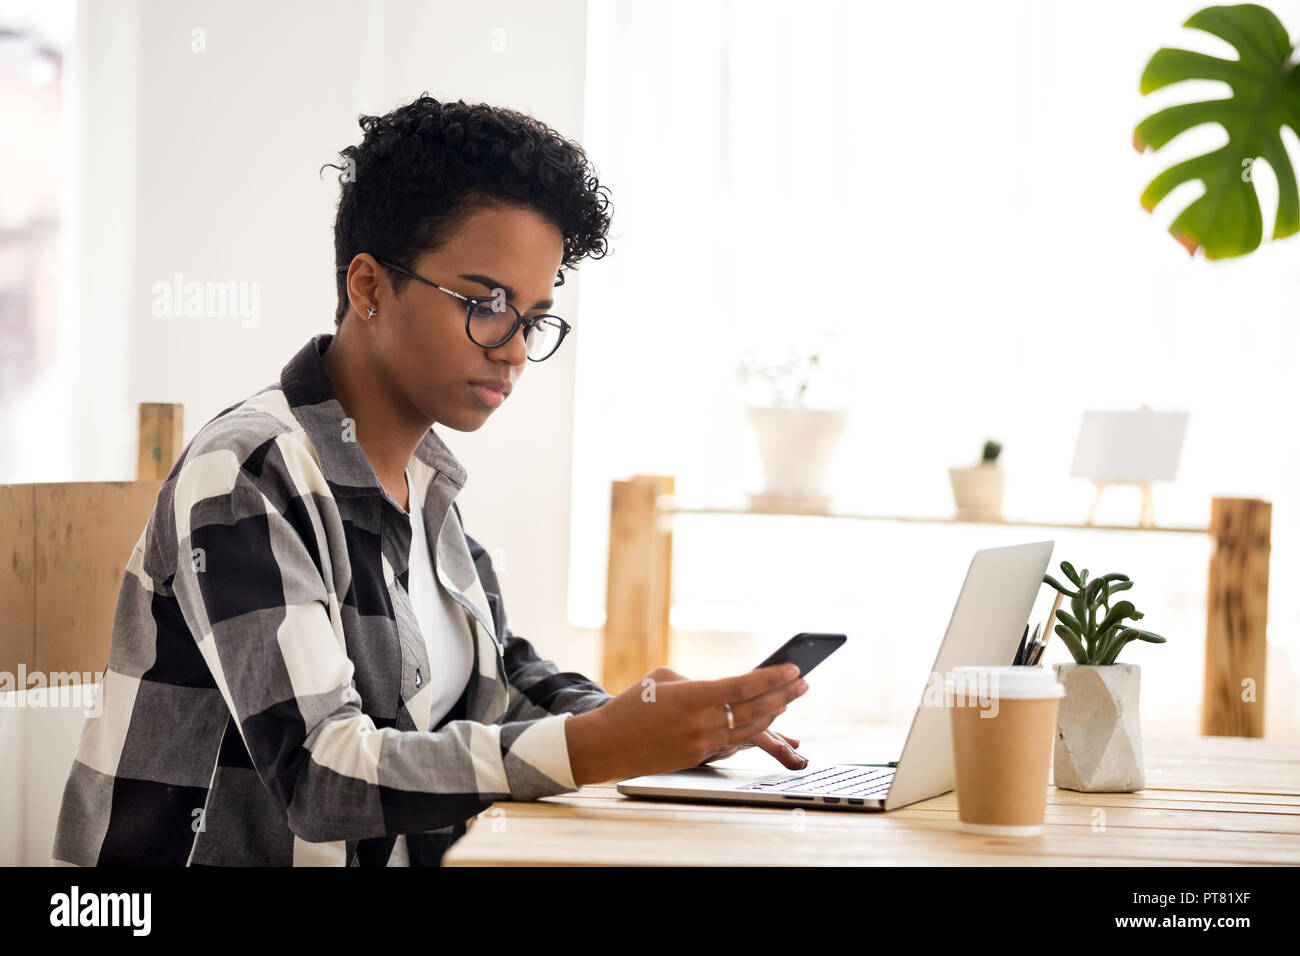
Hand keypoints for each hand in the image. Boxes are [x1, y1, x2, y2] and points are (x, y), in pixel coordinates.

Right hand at [565, 663, 809, 785]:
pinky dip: (753, 728)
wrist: (607, 744)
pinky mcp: (698, 757)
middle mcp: (701, 723)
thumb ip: (698, 682)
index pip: (743, 686)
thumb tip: (724, 689)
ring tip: (790, 698)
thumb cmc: (632, 705)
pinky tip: (764, 718)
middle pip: (753, 709)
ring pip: (749, 729)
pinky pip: (733, 741)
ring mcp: (701, 744)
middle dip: (783, 695)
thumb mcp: (664, 679)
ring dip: (774, 713)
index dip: (772, 678)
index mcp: (692, 697)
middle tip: (803, 682)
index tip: (793, 668)